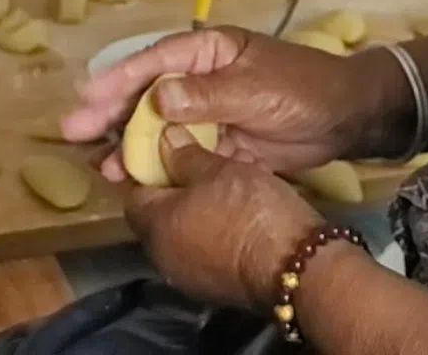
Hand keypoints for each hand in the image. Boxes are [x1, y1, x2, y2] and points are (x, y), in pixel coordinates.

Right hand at [63, 27, 393, 176]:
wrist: (346, 120)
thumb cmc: (303, 89)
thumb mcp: (256, 88)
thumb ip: (207, 95)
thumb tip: (157, 99)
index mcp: (208, 49)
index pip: (155, 60)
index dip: (119, 79)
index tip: (88, 97)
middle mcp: (199, 78)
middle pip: (146, 93)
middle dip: (109, 113)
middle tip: (72, 133)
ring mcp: (205, 113)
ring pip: (156, 127)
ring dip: (126, 144)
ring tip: (98, 165)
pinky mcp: (215, 145)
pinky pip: (176, 154)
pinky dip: (152, 166)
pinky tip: (129, 179)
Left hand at [125, 128, 323, 309]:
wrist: (293, 267)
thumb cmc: (247, 210)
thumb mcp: (216, 169)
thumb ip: (184, 154)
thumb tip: (163, 139)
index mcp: (154, 226)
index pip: (134, 192)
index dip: (147, 168)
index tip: (164, 150)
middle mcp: (162, 257)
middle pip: (157, 216)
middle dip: (172, 191)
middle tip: (195, 165)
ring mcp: (188, 278)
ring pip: (181, 236)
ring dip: (193, 214)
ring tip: (218, 188)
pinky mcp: (215, 289)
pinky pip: (203, 252)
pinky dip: (211, 233)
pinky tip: (234, 217)